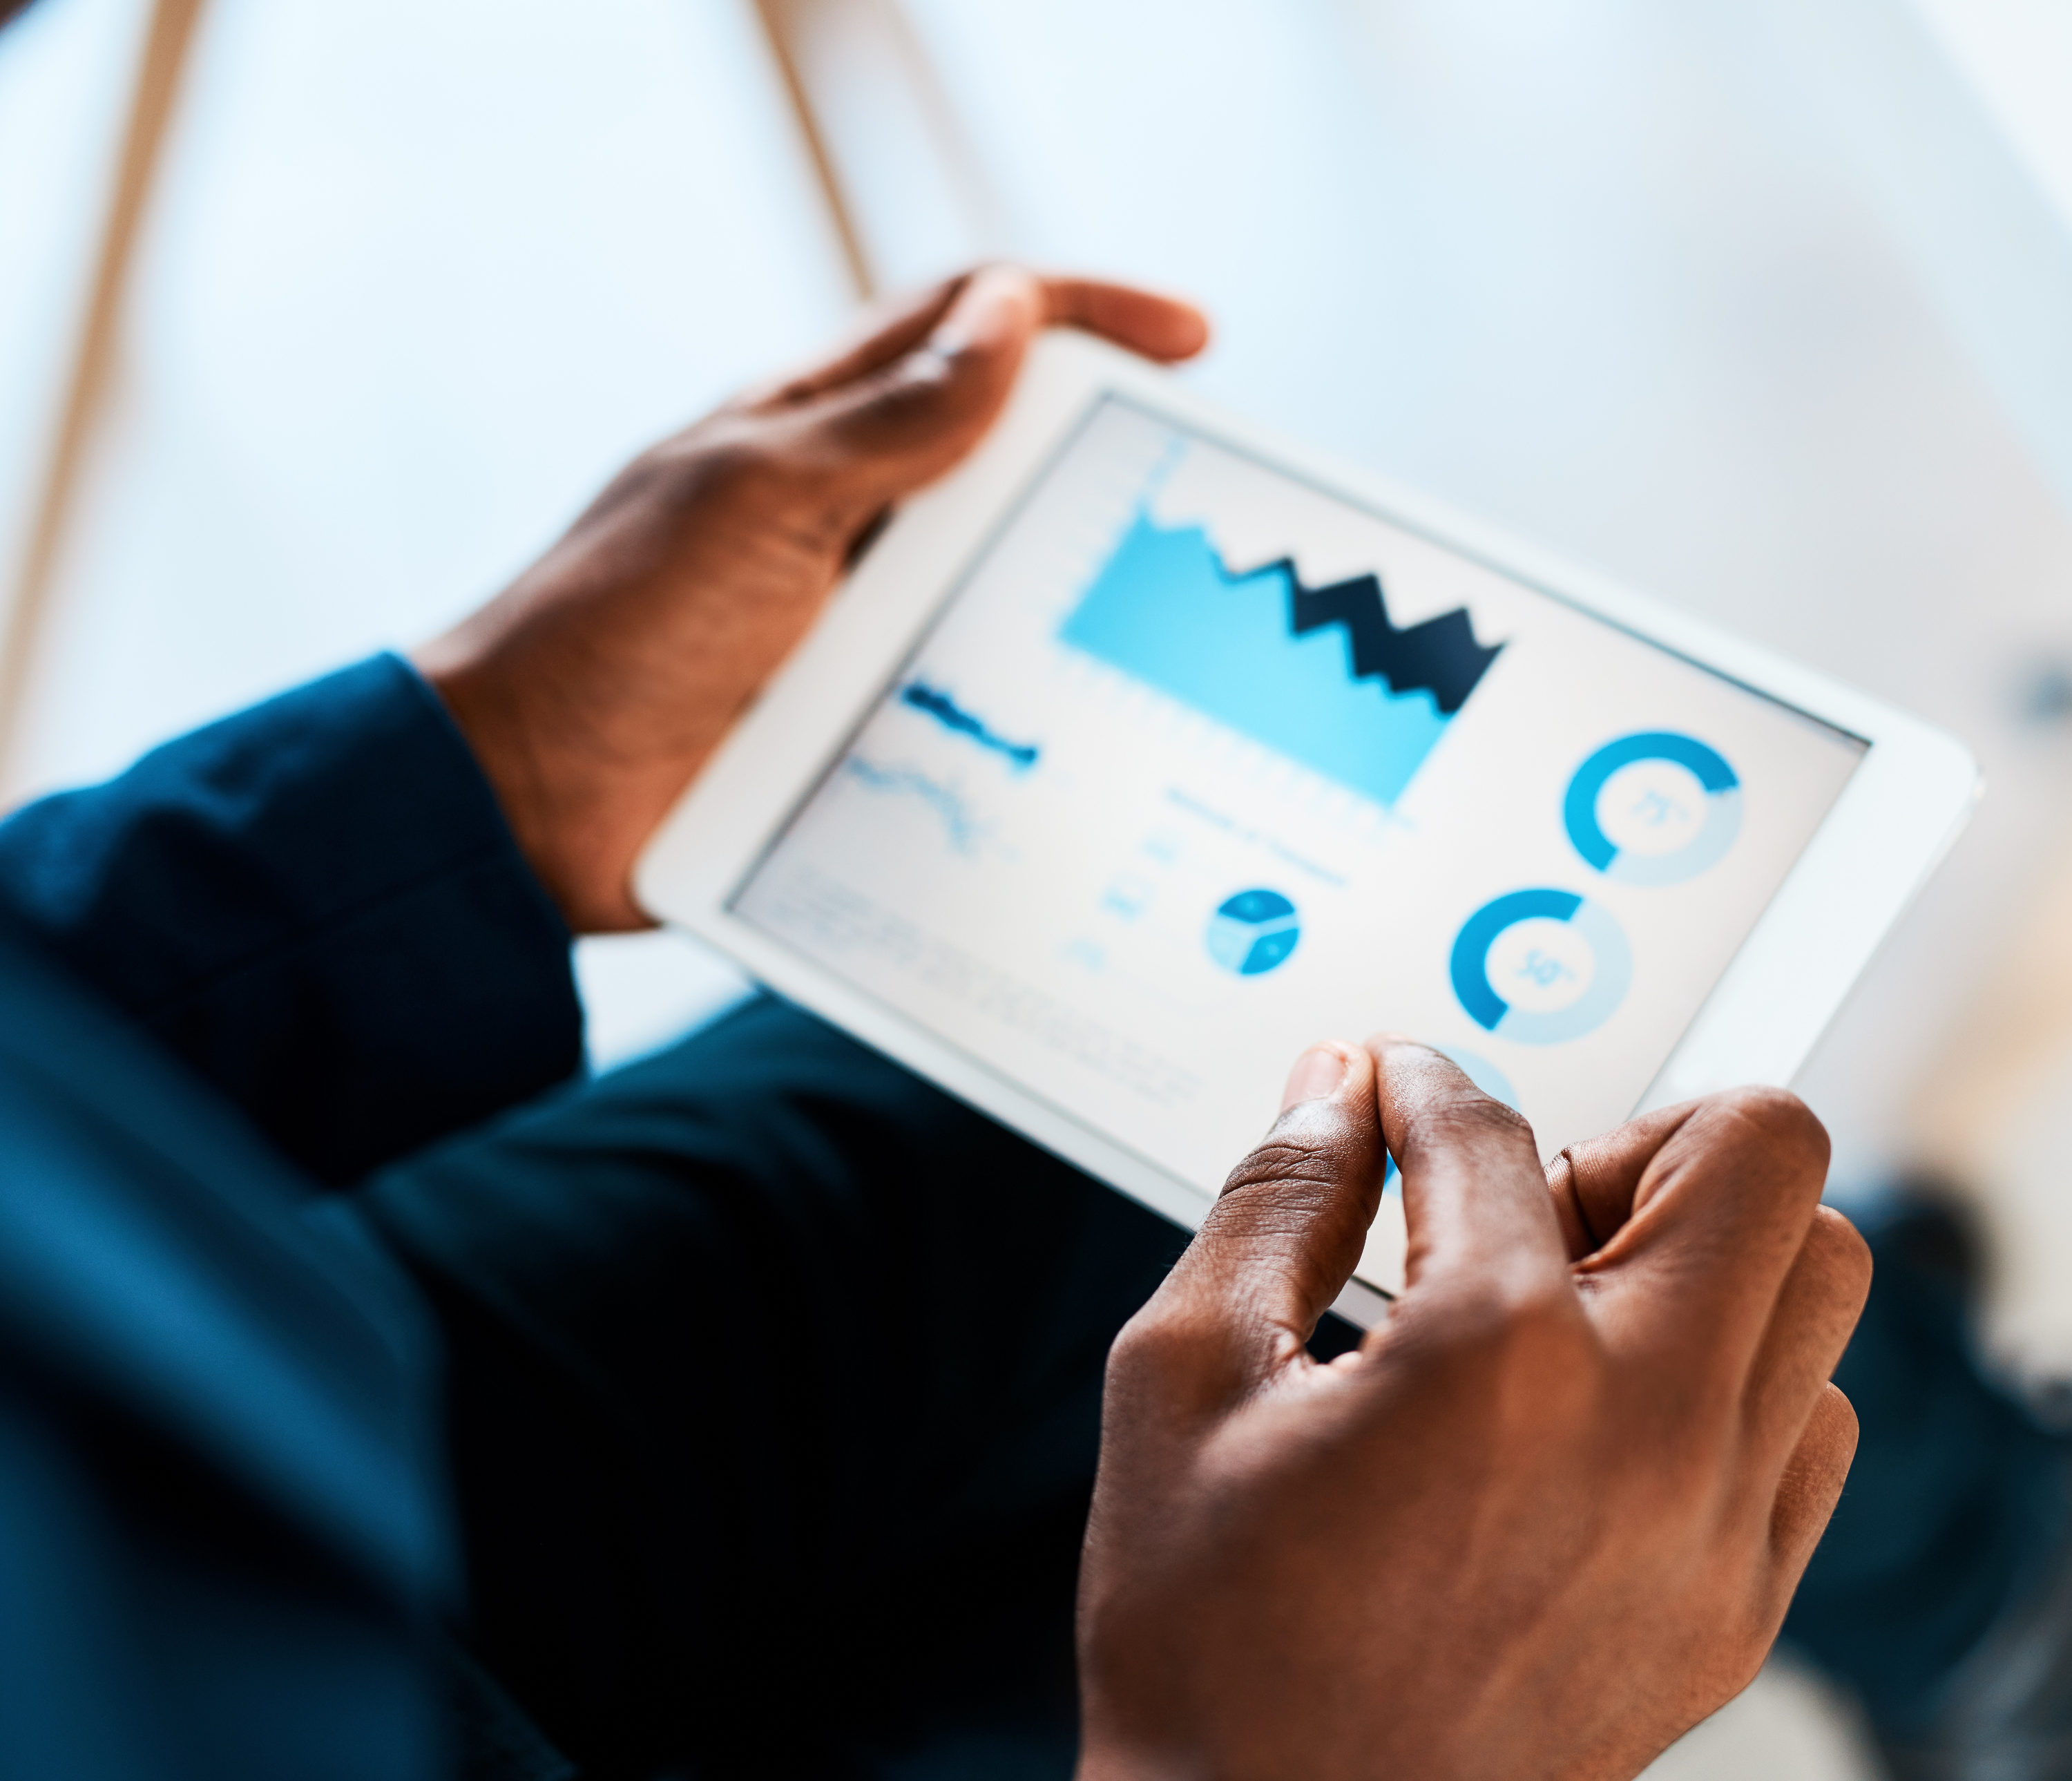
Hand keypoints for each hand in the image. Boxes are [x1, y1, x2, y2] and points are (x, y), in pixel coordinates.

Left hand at [415, 265, 1208, 931]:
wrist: (529, 805)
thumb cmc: (614, 627)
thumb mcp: (756, 504)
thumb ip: (887, 424)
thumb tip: (1011, 316)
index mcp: (812, 433)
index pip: (963, 329)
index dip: (1079, 316)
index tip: (1192, 344)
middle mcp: (846, 518)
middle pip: (1004, 457)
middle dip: (1106, 459)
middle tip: (1204, 498)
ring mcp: (855, 623)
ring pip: (999, 583)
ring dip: (1079, 592)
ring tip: (1173, 623)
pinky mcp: (857, 721)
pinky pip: (969, 699)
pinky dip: (1032, 702)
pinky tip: (1094, 728)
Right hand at [1076, 1040, 1868, 1780]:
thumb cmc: (1212, 1638)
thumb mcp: (1183, 1379)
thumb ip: (1273, 1200)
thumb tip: (1336, 1087)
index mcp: (1497, 1357)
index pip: (1489, 1128)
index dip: (1416, 1082)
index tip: (1387, 1087)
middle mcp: (1646, 1427)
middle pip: (1757, 1153)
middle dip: (1628, 1132)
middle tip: (1521, 1199)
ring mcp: (1713, 1528)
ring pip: (1817, 1284)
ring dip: (1700, 1250)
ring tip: (1566, 1304)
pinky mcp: (1734, 1608)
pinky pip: (1812, 1427)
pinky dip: (1730, 1377)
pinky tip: (1603, 1411)